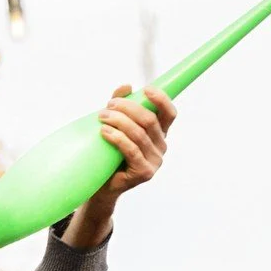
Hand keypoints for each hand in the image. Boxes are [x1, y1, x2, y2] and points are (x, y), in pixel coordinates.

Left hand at [90, 84, 176, 204]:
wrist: (102, 184)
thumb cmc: (110, 152)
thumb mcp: (115, 124)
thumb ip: (121, 106)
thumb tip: (127, 86)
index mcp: (159, 133)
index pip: (169, 113)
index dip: (161, 100)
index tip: (146, 89)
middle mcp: (161, 146)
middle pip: (149, 120)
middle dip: (128, 108)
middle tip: (108, 106)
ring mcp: (154, 161)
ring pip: (139, 134)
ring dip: (119, 121)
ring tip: (102, 117)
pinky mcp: (144, 172)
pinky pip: (131, 150)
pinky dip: (117, 138)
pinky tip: (104, 132)